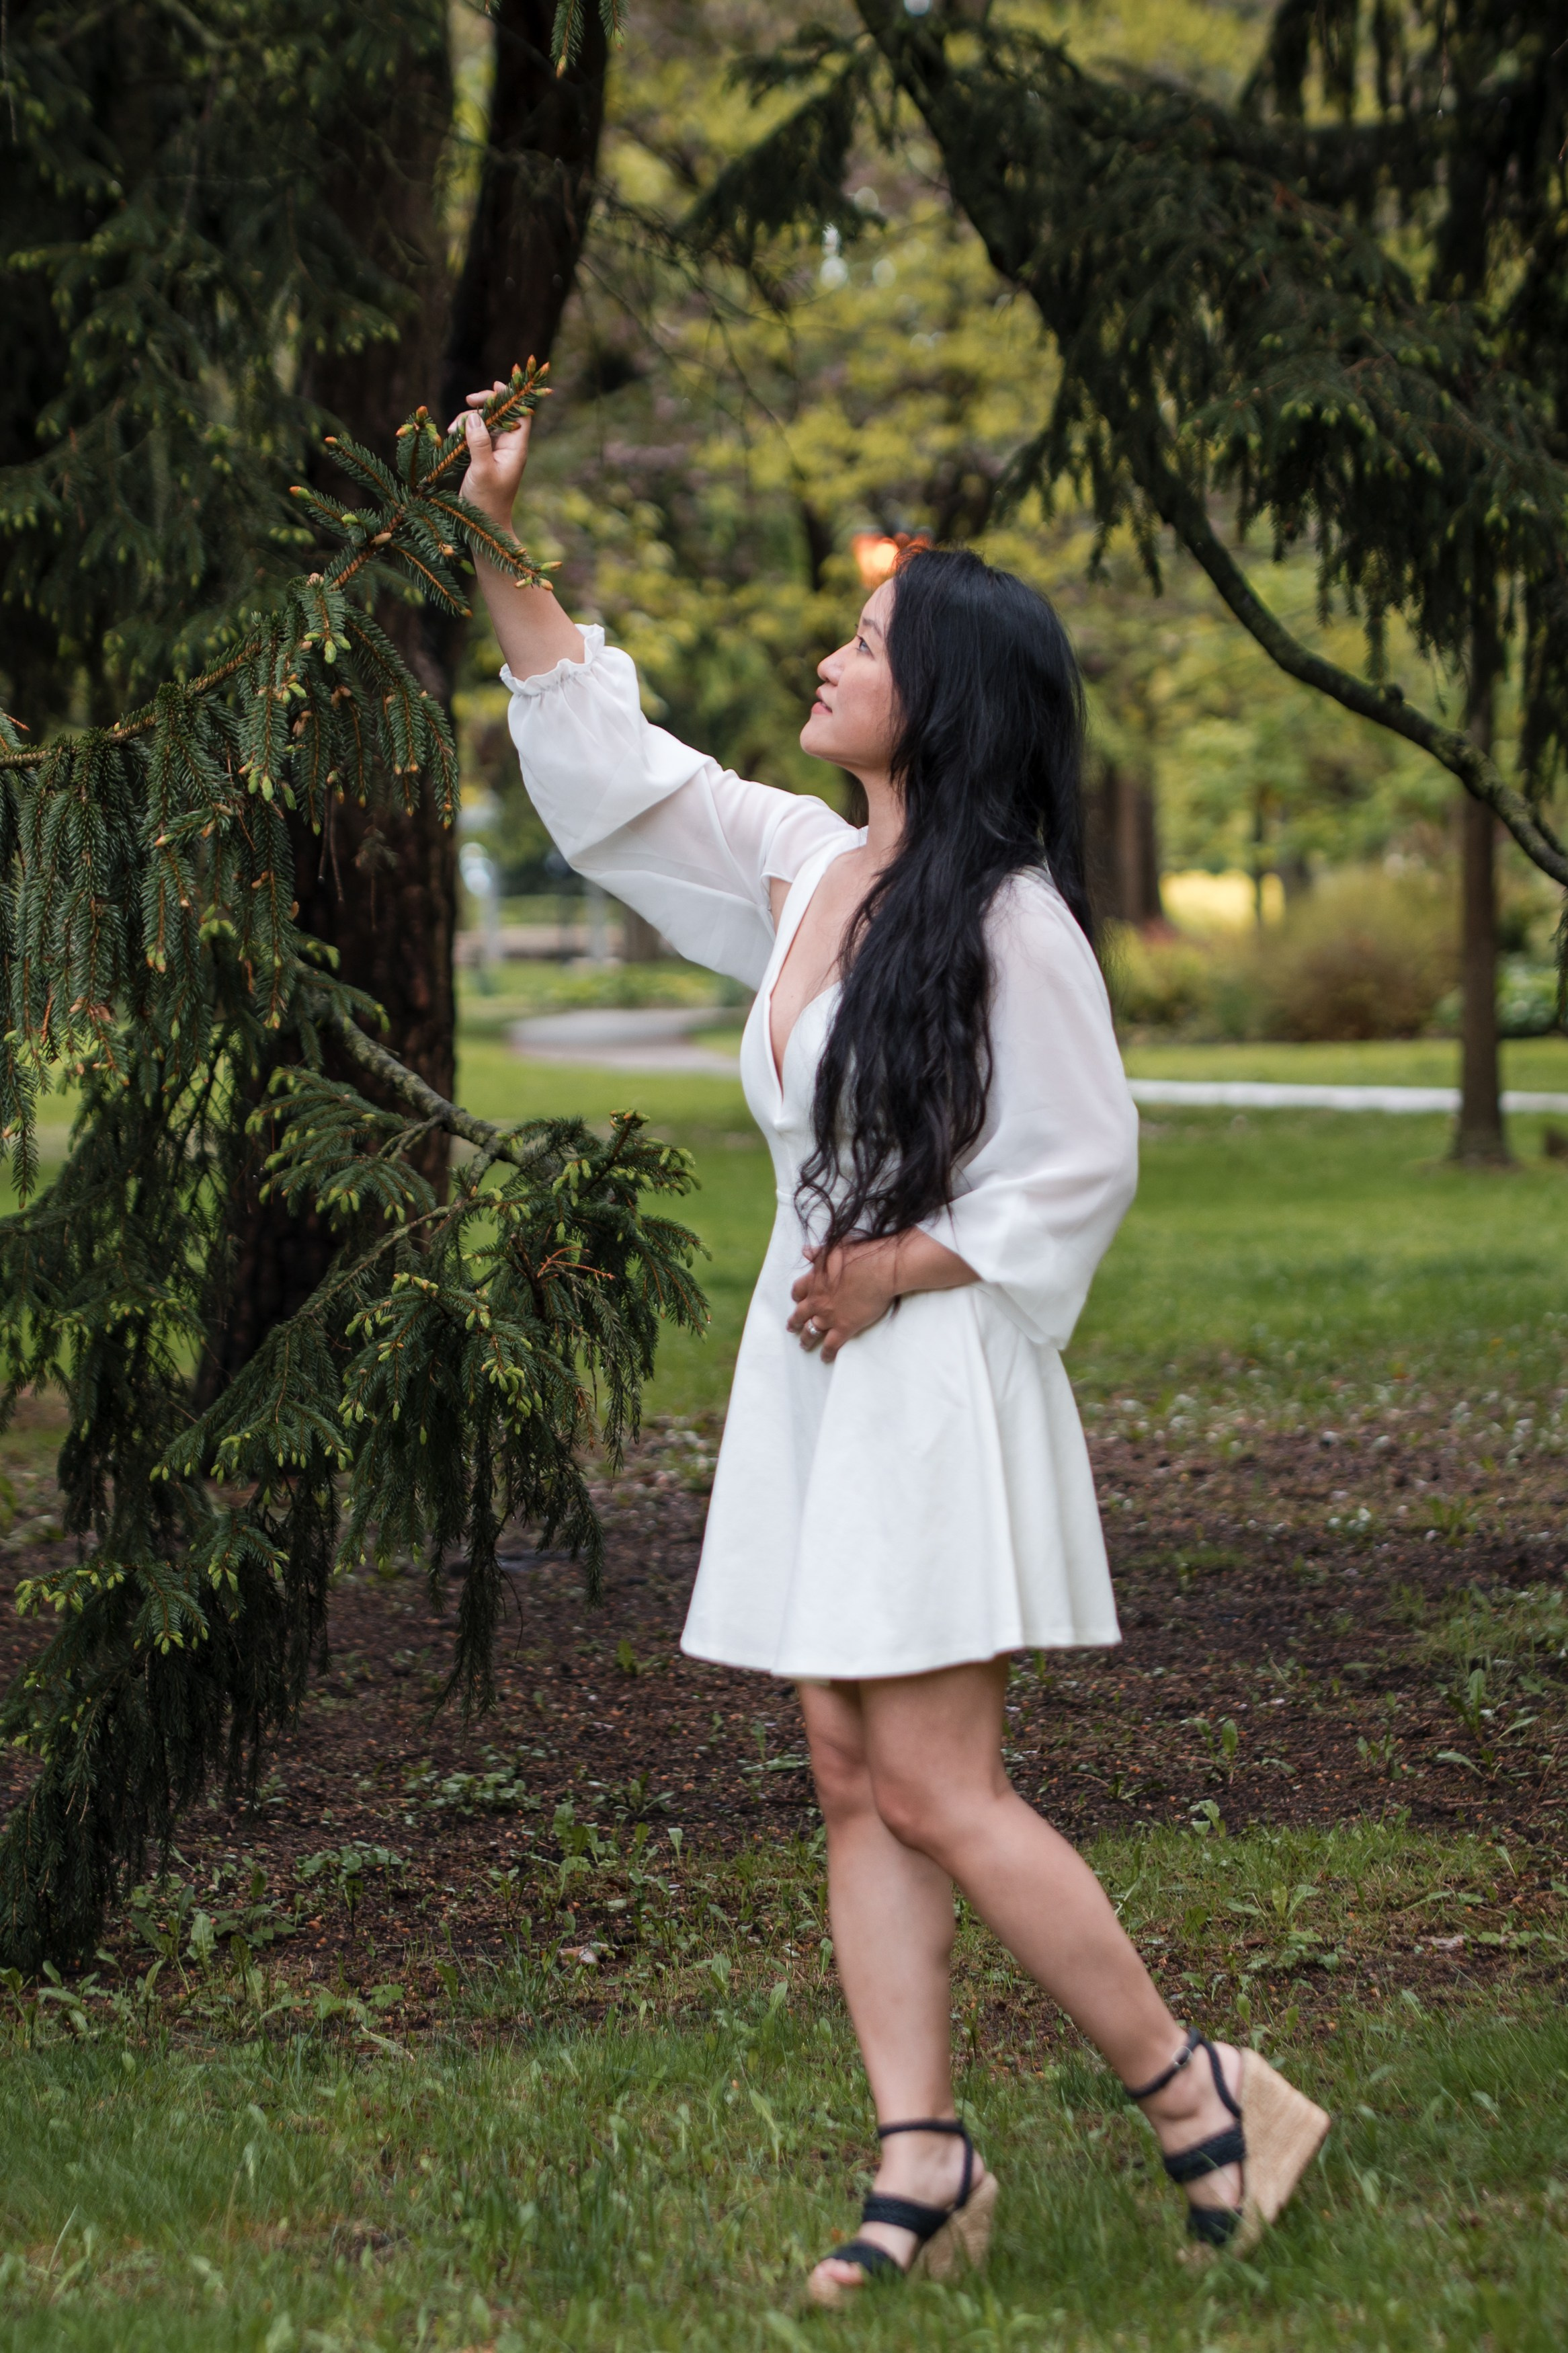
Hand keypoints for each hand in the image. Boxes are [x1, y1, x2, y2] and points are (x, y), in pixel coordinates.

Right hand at [448, 380, 533, 534]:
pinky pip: (475, 436)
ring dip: (468, 421)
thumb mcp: (482, 471)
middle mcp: (508, 448)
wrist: (484, 527)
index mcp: (515, 449)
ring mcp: (495, 452)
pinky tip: (452, 437)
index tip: (493, 387)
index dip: (510, 398)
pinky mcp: (482, 458)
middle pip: (499, 414)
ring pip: (483, 424)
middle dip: (481, 407)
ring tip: (452, 431)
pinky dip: (464, 433)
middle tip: (466, 404)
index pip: (519, 414)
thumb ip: (479, 442)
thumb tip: (475, 417)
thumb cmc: (487, 502)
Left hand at [787, 1238, 899, 1363]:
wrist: (879, 1270)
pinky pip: (831, 1344)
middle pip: (800, 1314)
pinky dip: (827, 1353)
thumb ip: (818, 1253)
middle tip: (791, 1327)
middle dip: (794, 1321)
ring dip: (806, 1339)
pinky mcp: (844, 1327)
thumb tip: (805, 1250)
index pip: (798, 1290)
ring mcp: (829, 1316)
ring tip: (804, 1345)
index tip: (796, 1299)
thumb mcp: (834, 1248)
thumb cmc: (860, 1255)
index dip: (796, 1296)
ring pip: (811, 1331)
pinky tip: (825, 1358)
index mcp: (814, 1280)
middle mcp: (817, 1300)